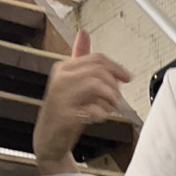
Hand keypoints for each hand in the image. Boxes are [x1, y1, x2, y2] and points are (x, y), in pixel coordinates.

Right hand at [33, 31, 131, 172]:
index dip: (116, 68)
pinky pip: (90, 107)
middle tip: (119, 97)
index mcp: (64, 68)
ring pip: (96, 84)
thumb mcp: (71, 83)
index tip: (127, 78)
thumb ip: (79, 60)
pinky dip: (101, 112)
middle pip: (98, 69)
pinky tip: (100, 117)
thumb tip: (83, 34)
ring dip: (110, 96)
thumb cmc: (63, 113)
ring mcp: (62, 96)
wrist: (48, 141)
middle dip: (114, 83)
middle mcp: (61, 78)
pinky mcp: (65, 114)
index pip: (96, 59)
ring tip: (111, 107)